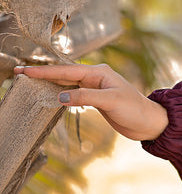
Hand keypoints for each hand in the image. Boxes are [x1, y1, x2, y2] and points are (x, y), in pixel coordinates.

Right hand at [13, 64, 168, 140]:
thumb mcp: (111, 101)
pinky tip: (50, 95)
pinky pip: (73, 93)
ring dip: (50, 83)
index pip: (67, 70)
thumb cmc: (134, 109)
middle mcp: (95, 77)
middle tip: (20, 73)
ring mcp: (95, 88)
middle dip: (43, 74)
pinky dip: (60, 93)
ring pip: (67, 83)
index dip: (45, 71)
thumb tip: (60, 96)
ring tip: (30, 82)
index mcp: (99, 72)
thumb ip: (86, 97)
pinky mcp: (96, 99)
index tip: (25, 71)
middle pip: (64, 74)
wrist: (148, 123)